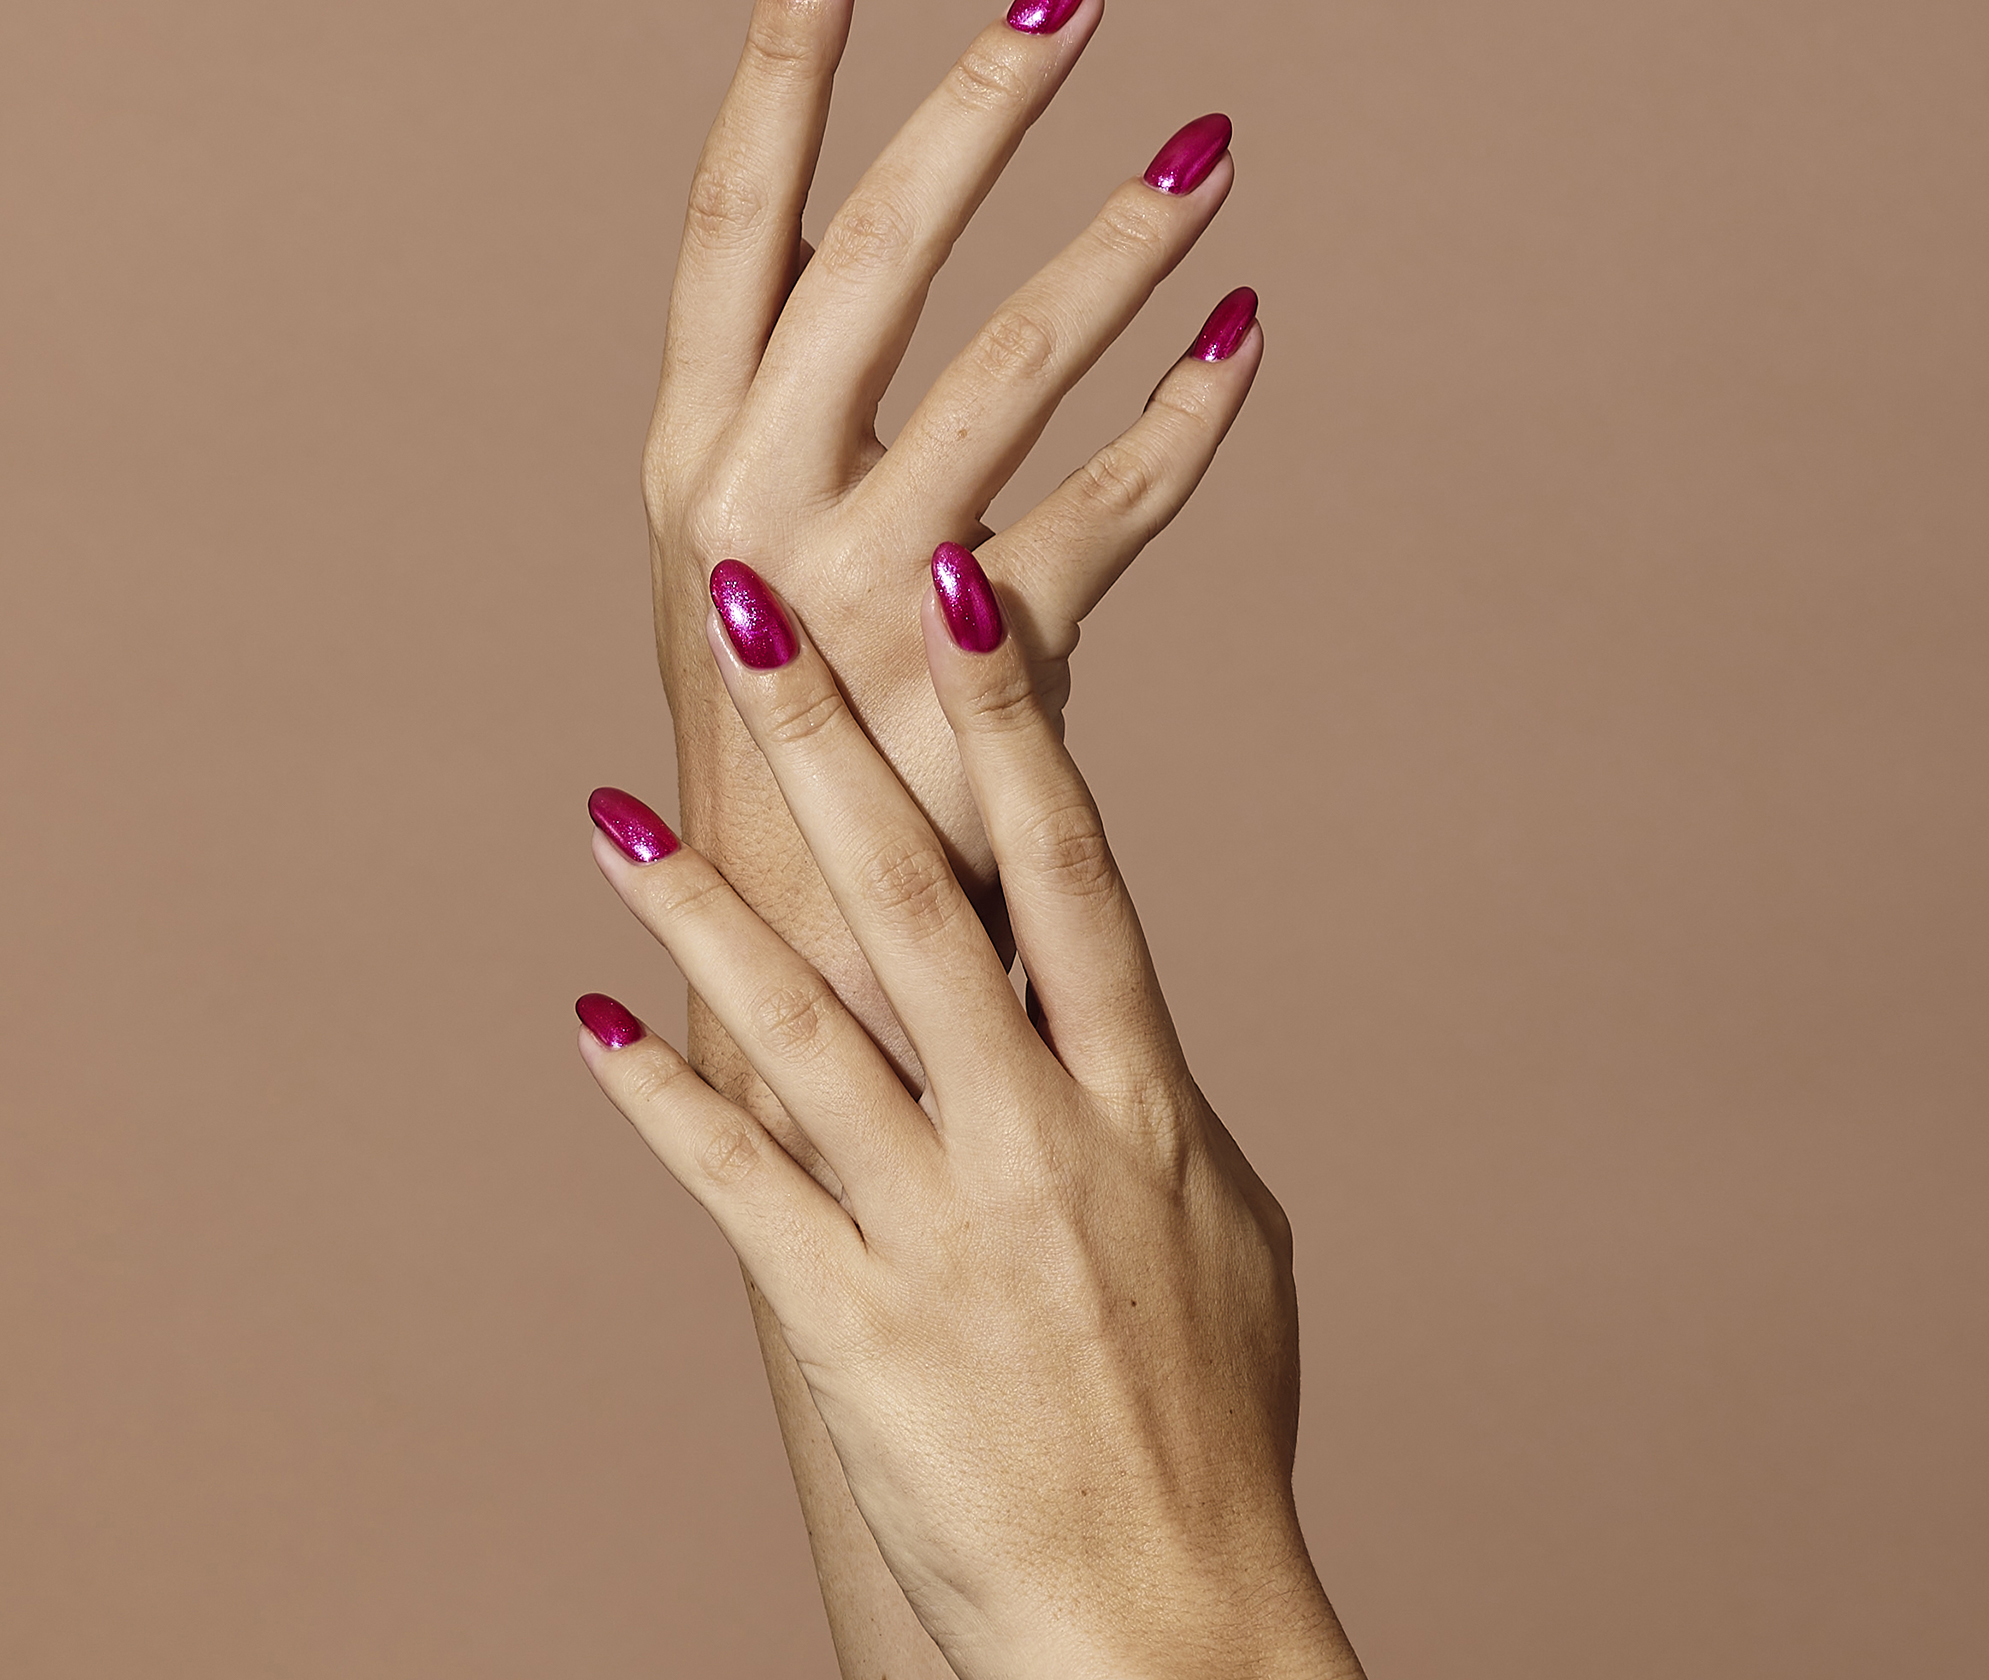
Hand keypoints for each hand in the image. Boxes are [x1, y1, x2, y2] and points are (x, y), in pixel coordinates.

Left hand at [578, 553, 1359, 1679]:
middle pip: (917, 906)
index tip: (961, 589)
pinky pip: (740, 1192)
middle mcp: (1035, 1142)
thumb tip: (1106, 983)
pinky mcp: (848, 1328)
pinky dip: (663, 1103)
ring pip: (804, 1033)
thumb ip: (1151, 1085)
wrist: (1163, 1623)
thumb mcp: (1223, 1221)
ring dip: (700, 913)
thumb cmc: (1211, 1410)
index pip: (1069, 871)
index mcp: (1139, 1102)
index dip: (1010, 722)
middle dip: (831, 746)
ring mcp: (937, 1234)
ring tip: (613, 808)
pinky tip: (588, 1020)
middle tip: (753, 613)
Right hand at [646, 0, 1260, 1115]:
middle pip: (877, 256)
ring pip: (1014, 368)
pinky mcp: (978, 674)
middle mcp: (752, 505)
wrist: (789, 959)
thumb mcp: (742, 561)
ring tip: (1210, 145)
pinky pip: (1112, 511)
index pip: (732, 222)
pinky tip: (1248, 336)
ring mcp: (861, 592)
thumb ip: (799, 405)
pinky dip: (1190, 418)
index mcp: (689, 458)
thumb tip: (881, 219)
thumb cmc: (781, 739)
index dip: (779, 69)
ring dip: (1120, 246)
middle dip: (975, 108)